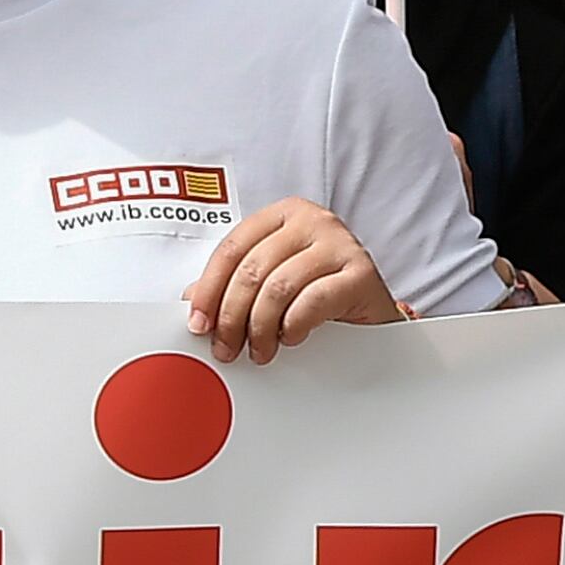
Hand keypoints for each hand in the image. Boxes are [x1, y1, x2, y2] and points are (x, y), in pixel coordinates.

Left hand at [188, 199, 401, 362]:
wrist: (371, 312)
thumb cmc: (320, 292)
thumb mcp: (271, 282)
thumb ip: (235, 285)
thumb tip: (194, 303)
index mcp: (283, 215)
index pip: (232, 248)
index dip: (209, 289)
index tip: (198, 322)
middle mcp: (312, 221)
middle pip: (252, 269)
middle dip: (231, 316)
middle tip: (226, 347)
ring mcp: (339, 243)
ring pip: (278, 287)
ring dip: (260, 328)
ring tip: (260, 350)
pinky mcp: (361, 272)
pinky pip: (313, 300)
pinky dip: (294, 326)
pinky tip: (290, 338)